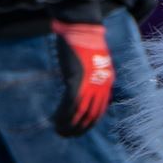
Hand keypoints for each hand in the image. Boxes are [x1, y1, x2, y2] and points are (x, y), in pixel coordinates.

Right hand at [50, 19, 114, 136]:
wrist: (82, 27)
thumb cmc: (84, 42)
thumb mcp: (93, 62)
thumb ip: (90, 76)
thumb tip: (81, 87)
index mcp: (107, 82)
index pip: (100, 110)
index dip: (89, 122)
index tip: (79, 130)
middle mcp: (102, 86)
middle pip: (91, 115)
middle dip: (79, 128)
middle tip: (67, 135)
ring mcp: (90, 84)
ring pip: (80, 112)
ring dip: (69, 125)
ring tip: (59, 132)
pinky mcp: (76, 80)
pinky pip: (70, 104)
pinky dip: (63, 114)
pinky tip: (55, 121)